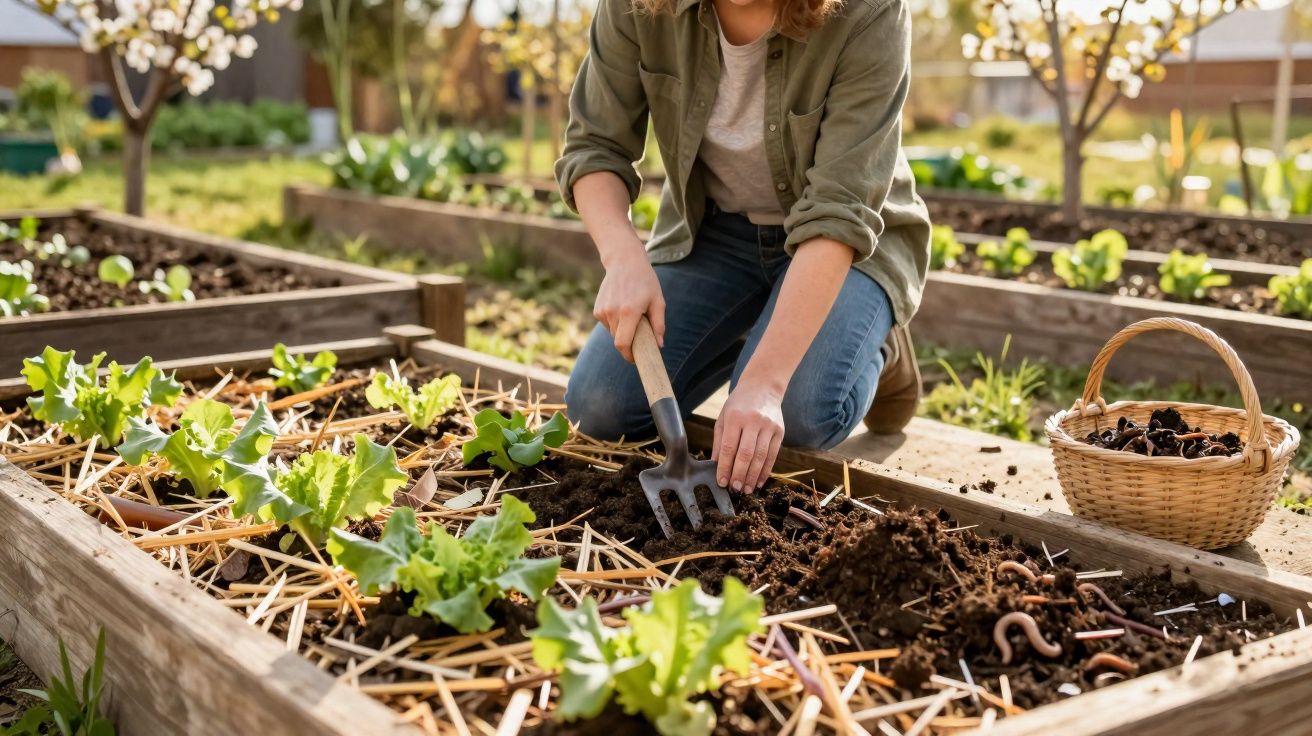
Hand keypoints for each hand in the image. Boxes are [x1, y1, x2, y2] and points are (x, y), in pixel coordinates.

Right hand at [594, 246, 664, 361]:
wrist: (624, 261)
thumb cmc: (645, 281)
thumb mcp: (658, 301)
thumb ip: (658, 324)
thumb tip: (659, 345)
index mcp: (629, 312)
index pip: (623, 344)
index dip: (628, 355)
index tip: (635, 358)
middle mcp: (612, 312)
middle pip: (618, 340)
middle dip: (629, 343)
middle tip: (640, 334)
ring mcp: (602, 311)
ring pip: (613, 333)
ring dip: (622, 330)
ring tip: (631, 313)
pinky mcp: (597, 309)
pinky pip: (607, 324)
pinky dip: (615, 323)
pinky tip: (622, 307)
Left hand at [713, 379, 784, 491]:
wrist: (763, 386)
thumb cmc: (738, 404)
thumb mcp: (723, 417)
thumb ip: (719, 441)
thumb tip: (715, 465)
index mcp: (735, 417)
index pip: (729, 447)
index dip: (725, 467)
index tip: (722, 482)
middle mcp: (753, 421)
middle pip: (746, 454)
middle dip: (740, 474)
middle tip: (735, 489)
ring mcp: (768, 426)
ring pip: (761, 456)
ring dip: (753, 476)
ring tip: (746, 489)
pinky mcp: (780, 431)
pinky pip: (772, 455)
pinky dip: (765, 470)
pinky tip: (759, 481)